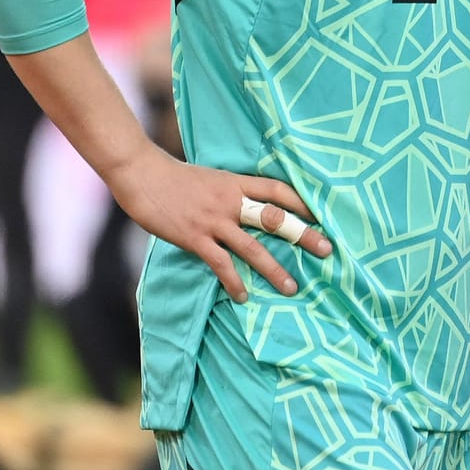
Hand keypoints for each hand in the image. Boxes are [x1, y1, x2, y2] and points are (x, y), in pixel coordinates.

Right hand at [107, 144, 329, 302]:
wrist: (142, 173)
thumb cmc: (174, 176)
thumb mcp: (211, 177)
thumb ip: (231, 190)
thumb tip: (246, 203)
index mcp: (237, 182)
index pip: (279, 190)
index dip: (303, 203)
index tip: (323, 216)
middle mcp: (231, 201)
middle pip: (276, 218)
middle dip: (303, 235)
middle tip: (327, 250)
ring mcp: (214, 220)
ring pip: (253, 247)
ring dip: (274, 269)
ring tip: (291, 287)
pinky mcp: (195, 238)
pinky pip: (220, 264)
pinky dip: (233, 282)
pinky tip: (243, 296)